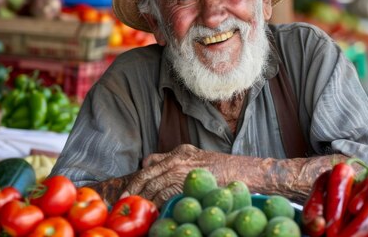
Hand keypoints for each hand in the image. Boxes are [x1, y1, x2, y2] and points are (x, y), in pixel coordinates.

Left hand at [122, 144, 240, 205]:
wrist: (245, 173)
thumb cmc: (223, 170)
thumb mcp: (196, 157)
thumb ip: (172, 159)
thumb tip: (148, 163)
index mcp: (179, 152)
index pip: (149, 165)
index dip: (135, 180)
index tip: (126, 193)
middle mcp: (178, 159)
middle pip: (147, 177)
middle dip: (133, 192)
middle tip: (122, 205)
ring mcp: (182, 171)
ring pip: (155, 188)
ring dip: (143, 202)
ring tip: (136, 213)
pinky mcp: (188, 184)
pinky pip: (166, 197)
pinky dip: (157, 207)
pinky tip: (153, 215)